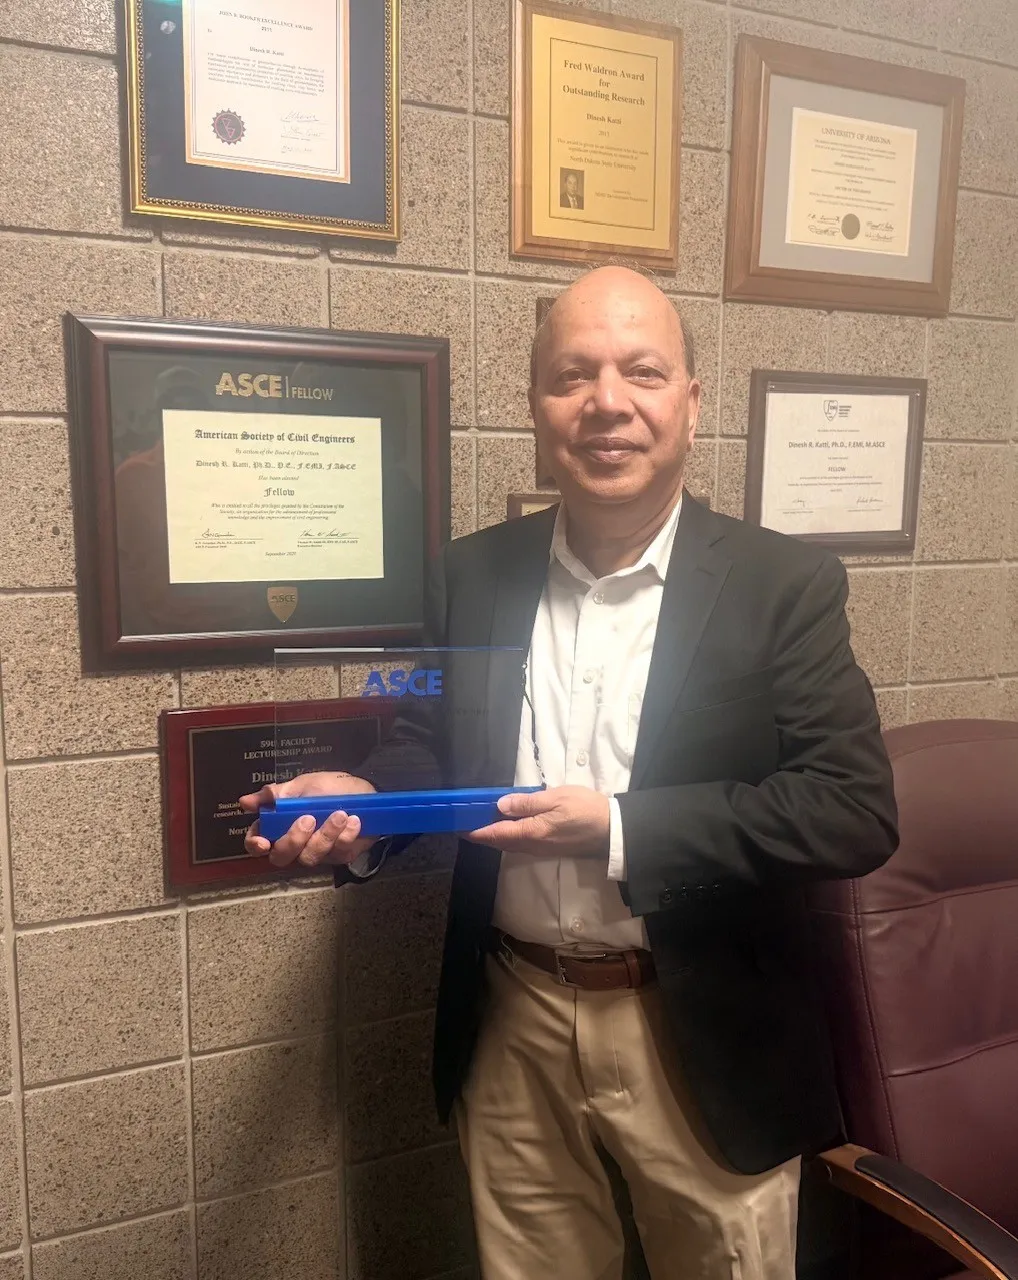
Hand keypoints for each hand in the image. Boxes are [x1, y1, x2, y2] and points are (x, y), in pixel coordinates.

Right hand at [239, 771, 377, 868]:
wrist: (366, 790)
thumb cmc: (331, 787)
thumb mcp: (302, 785)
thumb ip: (275, 795)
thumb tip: (245, 801)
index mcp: (281, 825)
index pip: (258, 843)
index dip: (256, 844)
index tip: (264, 841)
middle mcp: (296, 843)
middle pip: (281, 857)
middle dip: (293, 840)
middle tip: (309, 818)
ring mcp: (318, 852)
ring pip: (310, 857)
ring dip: (325, 834)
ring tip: (340, 814)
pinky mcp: (340, 856)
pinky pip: (338, 853)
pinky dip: (346, 836)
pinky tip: (354, 821)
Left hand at [468, 786, 609, 858]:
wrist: (613, 830)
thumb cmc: (585, 810)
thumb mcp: (556, 798)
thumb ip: (527, 802)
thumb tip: (500, 805)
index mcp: (531, 832)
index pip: (496, 834)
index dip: (476, 831)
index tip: (459, 827)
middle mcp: (532, 845)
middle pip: (500, 842)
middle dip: (482, 835)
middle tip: (467, 822)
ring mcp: (542, 849)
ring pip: (511, 845)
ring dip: (495, 836)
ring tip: (483, 823)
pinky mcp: (550, 848)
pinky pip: (522, 844)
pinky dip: (510, 837)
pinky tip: (509, 827)